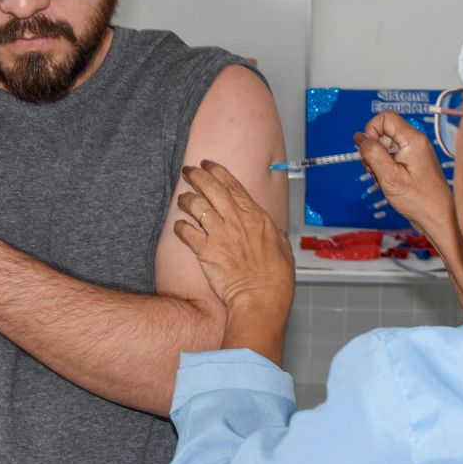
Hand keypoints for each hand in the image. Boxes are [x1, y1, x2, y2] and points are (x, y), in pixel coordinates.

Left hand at [173, 161, 293, 317]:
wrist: (260, 298)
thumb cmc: (275, 278)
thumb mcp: (283, 247)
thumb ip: (273, 233)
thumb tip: (271, 230)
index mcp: (256, 216)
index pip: (233, 185)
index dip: (217, 171)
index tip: (207, 164)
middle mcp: (236, 220)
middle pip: (211, 188)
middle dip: (196, 175)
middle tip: (188, 170)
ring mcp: (219, 234)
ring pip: (196, 206)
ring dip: (186, 199)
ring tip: (182, 199)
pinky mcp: (205, 250)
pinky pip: (186, 231)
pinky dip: (180, 227)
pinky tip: (179, 226)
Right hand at [354, 110, 454, 237]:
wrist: (438, 218)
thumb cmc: (419, 200)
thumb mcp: (389, 176)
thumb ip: (373, 153)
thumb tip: (358, 137)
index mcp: (413, 140)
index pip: (385, 117)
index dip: (371, 130)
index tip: (369, 151)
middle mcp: (415, 142)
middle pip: (383, 132)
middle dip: (373, 150)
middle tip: (376, 171)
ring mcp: (414, 153)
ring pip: (385, 146)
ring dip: (377, 162)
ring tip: (384, 180)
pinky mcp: (412, 163)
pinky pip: (391, 157)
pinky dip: (384, 168)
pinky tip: (389, 183)